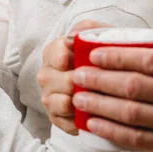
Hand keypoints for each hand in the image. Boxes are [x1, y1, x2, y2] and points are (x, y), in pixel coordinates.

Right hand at [38, 20, 110, 134]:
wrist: (107, 77)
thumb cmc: (99, 54)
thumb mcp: (96, 33)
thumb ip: (87, 28)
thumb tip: (77, 36)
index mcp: (52, 52)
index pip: (58, 54)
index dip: (74, 58)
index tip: (89, 59)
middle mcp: (46, 75)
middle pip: (63, 81)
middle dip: (84, 83)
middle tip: (104, 83)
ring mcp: (49, 97)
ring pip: (61, 103)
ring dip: (82, 102)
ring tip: (100, 99)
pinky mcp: (55, 117)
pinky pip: (65, 122)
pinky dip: (81, 121)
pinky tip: (95, 115)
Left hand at [71, 25, 152, 151]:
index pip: (150, 60)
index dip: (118, 57)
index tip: (94, 55)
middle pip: (136, 86)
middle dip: (101, 80)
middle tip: (78, 75)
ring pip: (133, 113)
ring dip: (101, 105)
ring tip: (79, 97)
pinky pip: (138, 139)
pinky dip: (112, 131)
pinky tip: (93, 122)